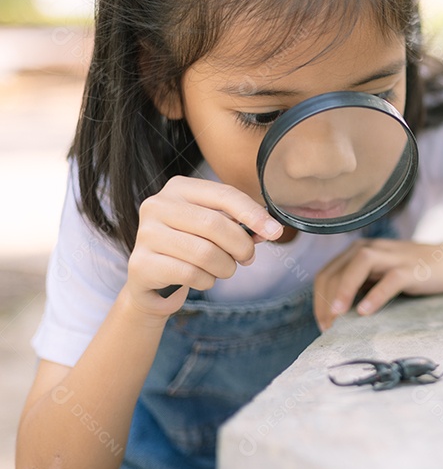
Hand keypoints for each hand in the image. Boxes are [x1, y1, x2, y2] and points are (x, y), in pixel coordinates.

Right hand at [123, 176, 282, 318]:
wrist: (153, 279)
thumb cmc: (191, 246)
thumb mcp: (214, 228)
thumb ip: (240, 224)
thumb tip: (271, 229)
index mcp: (179, 188)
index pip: (224, 195)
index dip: (253, 214)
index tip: (275, 232)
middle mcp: (157, 205)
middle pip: (215, 225)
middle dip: (241, 246)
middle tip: (247, 258)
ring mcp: (145, 234)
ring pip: (205, 253)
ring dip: (226, 267)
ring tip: (224, 269)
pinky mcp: (140, 263)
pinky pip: (191, 274)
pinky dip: (207, 281)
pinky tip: (202, 279)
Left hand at [313, 239, 442, 330]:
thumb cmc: (413, 272)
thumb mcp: (379, 275)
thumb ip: (359, 285)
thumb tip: (334, 314)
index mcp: (359, 251)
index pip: (327, 272)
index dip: (318, 299)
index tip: (323, 324)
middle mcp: (371, 248)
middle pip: (337, 270)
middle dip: (326, 299)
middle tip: (327, 327)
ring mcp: (393, 256)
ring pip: (359, 265)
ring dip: (343, 290)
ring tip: (337, 316)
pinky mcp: (412, 268)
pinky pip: (390, 279)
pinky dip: (376, 295)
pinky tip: (366, 312)